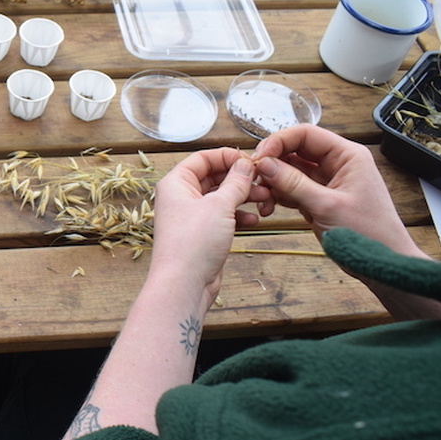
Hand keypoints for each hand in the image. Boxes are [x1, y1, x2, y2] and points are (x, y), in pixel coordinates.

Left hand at [149, 147, 262, 302]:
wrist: (184, 283)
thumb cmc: (193, 242)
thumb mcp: (219, 205)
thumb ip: (235, 182)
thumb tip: (245, 164)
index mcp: (176, 183)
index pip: (202, 158)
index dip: (227, 156)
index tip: (250, 159)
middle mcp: (181, 197)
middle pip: (213, 177)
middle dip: (239, 178)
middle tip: (263, 180)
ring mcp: (191, 217)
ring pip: (220, 198)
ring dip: (242, 197)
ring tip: (264, 199)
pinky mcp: (201, 234)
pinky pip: (222, 217)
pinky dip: (238, 216)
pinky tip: (254, 220)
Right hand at [250, 124, 423, 257]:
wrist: (381, 264)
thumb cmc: (368, 232)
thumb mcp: (326, 206)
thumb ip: (293, 183)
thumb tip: (264, 163)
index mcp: (347, 156)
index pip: (306, 134)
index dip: (279, 141)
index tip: (258, 157)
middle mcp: (336, 164)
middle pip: (295, 151)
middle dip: (272, 163)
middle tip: (253, 179)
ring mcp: (326, 181)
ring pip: (290, 170)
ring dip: (272, 182)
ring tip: (262, 199)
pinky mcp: (318, 198)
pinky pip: (291, 189)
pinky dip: (278, 196)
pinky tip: (269, 208)